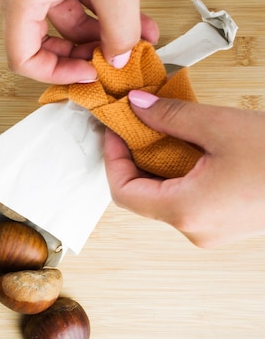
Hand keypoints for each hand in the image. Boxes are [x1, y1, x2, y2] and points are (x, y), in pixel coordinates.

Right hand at [0, 0, 158, 83]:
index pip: (23, 58)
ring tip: (136, 39)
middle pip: (43, 42)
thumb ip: (120, 28)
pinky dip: (102, 13)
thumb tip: (122, 55)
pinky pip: (74, 0)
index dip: (56, 73)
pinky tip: (132, 20)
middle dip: (83, 53)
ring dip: (101, 34)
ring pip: (64, 22)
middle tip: (110, 61)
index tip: (88, 74)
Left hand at [104, 90, 264, 246]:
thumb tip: (136, 106)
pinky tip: (189, 149)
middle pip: (143, 196)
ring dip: (158, 165)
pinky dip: (179, 175)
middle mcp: (193, 230)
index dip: (112, 160)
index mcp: (185, 211)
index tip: (114, 132)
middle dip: (134, 159)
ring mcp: (210, 232)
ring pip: (165, 198)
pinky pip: (188, 201)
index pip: (124, 192)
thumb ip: (170, 117)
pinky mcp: (225, 225)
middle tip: (136, 125)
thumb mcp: (221, 126)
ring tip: (164, 131)